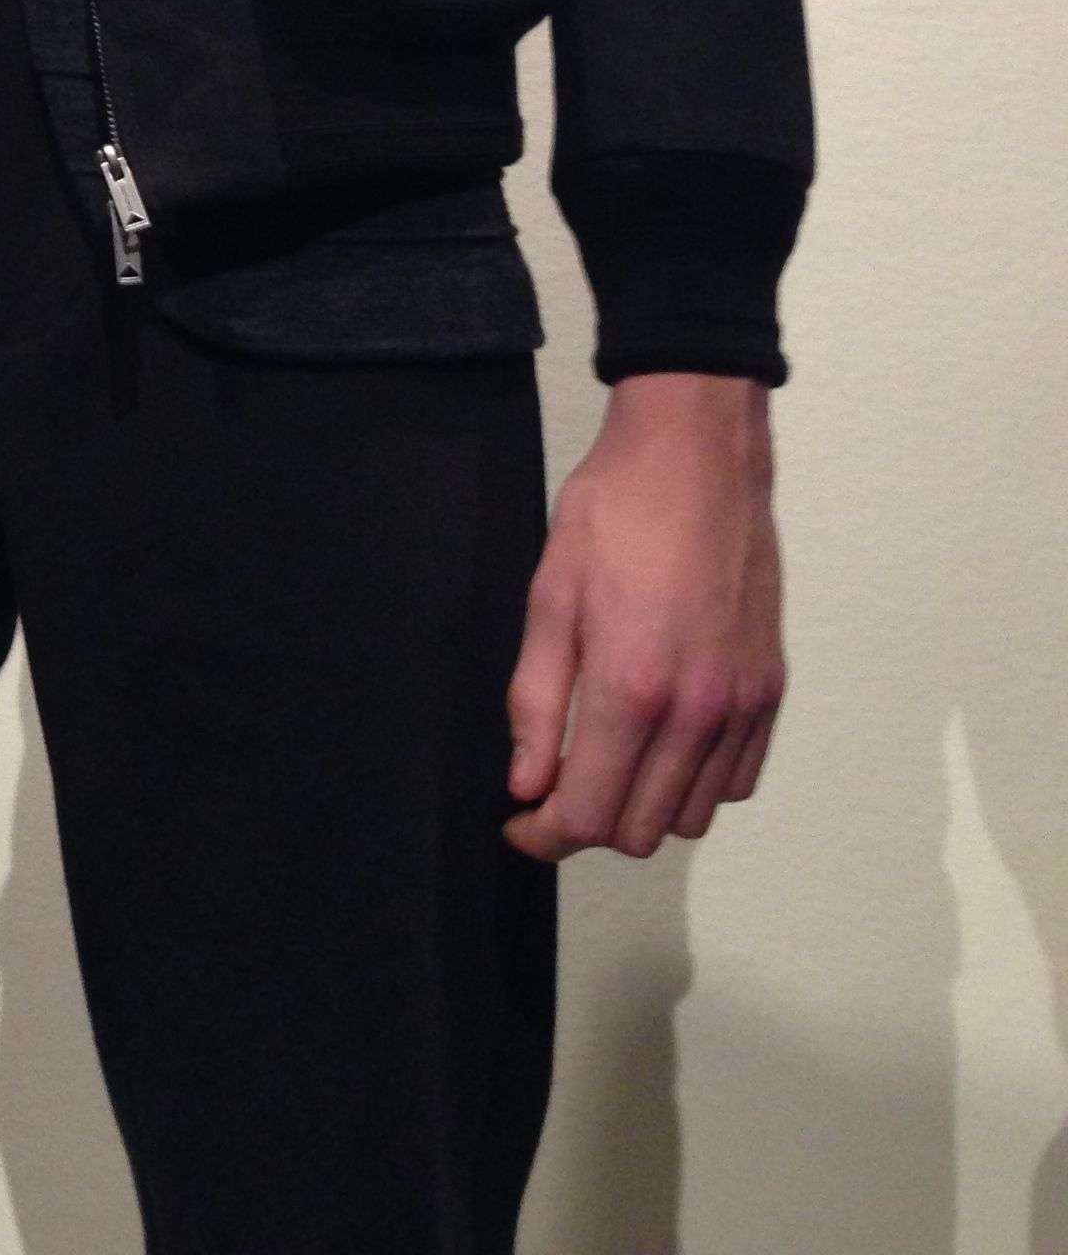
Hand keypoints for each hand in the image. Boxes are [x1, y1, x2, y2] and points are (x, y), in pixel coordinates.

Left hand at [504, 371, 783, 860]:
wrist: (696, 454)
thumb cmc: (616, 511)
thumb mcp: (550, 595)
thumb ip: (537, 701)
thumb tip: (527, 783)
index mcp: (634, 687)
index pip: (588, 813)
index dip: (544, 834)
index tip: (520, 823)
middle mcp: (698, 710)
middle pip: (641, 830)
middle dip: (589, 823)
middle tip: (555, 784)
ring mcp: (742, 703)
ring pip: (692, 816)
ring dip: (644, 807)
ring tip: (608, 760)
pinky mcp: (769, 689)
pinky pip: (736, 780)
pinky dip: (696, 783)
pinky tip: (662, 742)